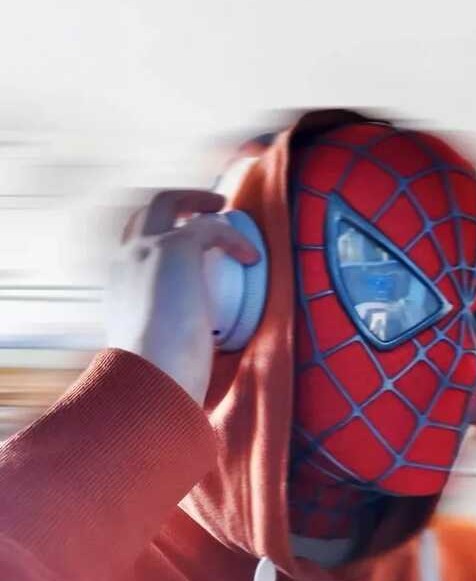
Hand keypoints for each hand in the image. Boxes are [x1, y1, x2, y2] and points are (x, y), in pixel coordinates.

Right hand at [107, 190, 257, 404]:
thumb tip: (187, 358)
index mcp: (119, 285)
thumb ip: (165, 339)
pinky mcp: (174, 249)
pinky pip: (210, 227)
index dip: (158, 235)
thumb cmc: (156, 379)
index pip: (133, 244)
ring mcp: (146, 250)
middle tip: (204, 209)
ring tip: (222, 208)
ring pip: (167, 201)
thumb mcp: (157, 350)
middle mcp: (126, 260)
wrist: (149, 379)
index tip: (182, 238)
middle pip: (145, 212)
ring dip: (196, 200)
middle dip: (174, 202)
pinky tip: (250, 256)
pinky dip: (232, 238)